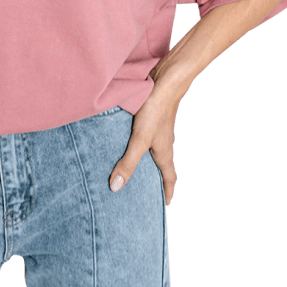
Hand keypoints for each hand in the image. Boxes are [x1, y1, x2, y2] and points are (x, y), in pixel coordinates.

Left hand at [108, 75, 180, 204]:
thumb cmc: (156, 111)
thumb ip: (128, 163)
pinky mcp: (150, 119)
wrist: (164, 81)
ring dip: (144, 162)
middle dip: (154, 180)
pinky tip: (122, 142)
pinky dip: (137, 145)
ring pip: (152, 152)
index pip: (170, 179)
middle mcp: (163, 144)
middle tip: (143, 191)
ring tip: (129, 168)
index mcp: (165, 154)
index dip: (167, 192)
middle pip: (161, 167)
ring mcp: (158, 131)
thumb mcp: (139, 140)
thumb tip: (116, 188)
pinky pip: (145, 138)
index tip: (165, 205)